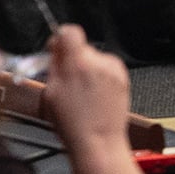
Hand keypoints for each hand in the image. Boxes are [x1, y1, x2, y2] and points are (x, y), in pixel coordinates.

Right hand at [40, 26, 131, 153]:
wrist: (98, 142)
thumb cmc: (73, 125)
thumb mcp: (50, 94)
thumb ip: (53, 66)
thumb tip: (55, 49)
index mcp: (77, 65)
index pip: (70, 31)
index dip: (60, 38)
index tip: (56, 48)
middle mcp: (99, 64)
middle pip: (82, 47)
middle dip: (72, 59)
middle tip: (66, 80)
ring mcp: (114, 70)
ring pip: (95, 58)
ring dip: (87, 68)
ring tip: (82, 93)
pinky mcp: (124, 78)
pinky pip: (107, 69)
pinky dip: (100, 77)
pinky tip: (95, 95)